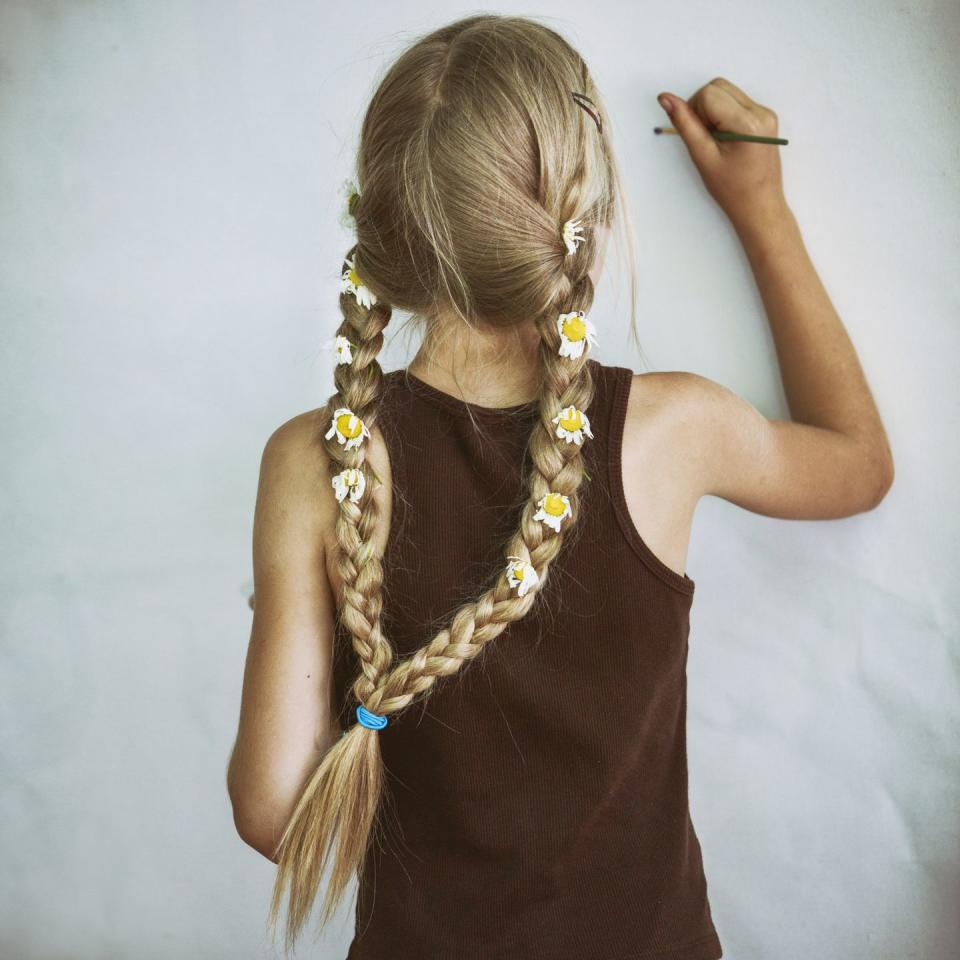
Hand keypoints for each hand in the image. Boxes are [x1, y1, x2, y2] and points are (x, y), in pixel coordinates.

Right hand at [657, 77, 786, 228]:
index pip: (708, 94)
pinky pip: (736, 101)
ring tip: (716, 140)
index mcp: (747, 123)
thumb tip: (665, 98)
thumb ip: (684, 124)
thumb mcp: (703, 157)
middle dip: (703, 108)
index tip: (698, 136)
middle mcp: (761, 111)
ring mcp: (766, 112)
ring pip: (726, 92)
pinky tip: (726, 138)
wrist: (760, 205)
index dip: (694, 111)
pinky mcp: (765, 116)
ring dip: (713, 111)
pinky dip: (724, 114)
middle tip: (705, 138)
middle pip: (718, 87)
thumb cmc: (731, 189)